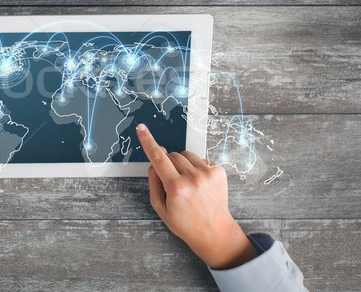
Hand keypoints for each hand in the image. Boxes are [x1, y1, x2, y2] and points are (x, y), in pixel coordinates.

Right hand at [136, 123, 258, 269]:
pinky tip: (199, 184)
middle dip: (168, 164)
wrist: (215, 232)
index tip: (141, 128)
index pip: (158, 158)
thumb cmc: (185, 223)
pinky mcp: (219, 171)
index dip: (148, 141)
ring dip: (182, 165)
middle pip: (172, 155)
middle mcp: (194, 178)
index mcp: (177, 188)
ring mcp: (209, 173)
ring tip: (188, 184)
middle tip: (173, 183)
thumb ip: (154, 181)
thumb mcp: (160, 207)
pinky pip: (200, 159)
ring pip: (185, 155)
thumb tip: (154, 161)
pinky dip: (196, 168)